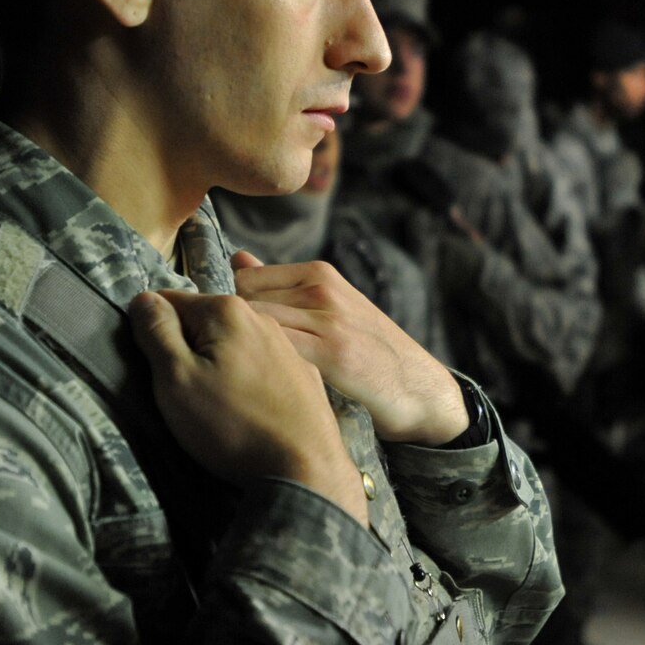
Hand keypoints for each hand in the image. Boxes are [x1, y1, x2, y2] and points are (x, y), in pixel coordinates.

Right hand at [129, 288, 367, 525]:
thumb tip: (144, 298)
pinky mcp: (304, 376)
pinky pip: (260, 369)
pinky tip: (249, 413)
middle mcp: (262, 318)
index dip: (155, 334)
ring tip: (219, 409)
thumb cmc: (233, 426)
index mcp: (226, 310)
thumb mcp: (176, 379)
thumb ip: (156, 332)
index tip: (159, 370)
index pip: (170, 302)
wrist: (306, 470)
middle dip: (188, 351)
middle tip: (188, 396)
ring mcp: (287, 347)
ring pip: (233, 346)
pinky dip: (247, 383)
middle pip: (204, 323)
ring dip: (218, 367)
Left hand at [231, 250, 468, 445]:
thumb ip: (280, 284)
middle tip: (226, 361)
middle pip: (246, 301)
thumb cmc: (367, 350)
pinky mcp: (333, 353)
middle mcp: (322, 288)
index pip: (246, 279)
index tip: (229, 339)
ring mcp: (328, 319)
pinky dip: (260, 363)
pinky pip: (277, 348)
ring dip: (239, 348)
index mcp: (319, 272)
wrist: (418, 386)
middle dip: (230, 330)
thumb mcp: (328, 306)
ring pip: (257, 322)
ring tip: (237, 376)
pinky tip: (260, 384)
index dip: (230, 311)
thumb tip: (238, 258)